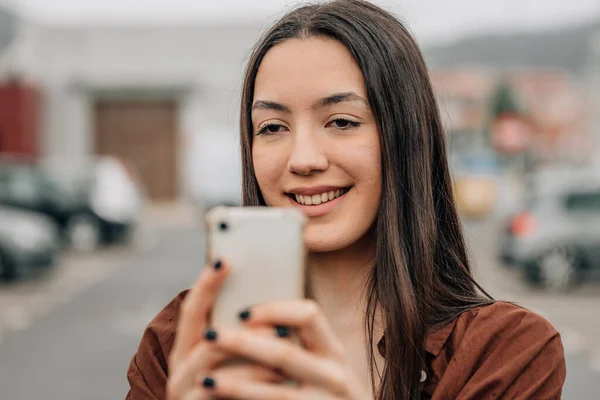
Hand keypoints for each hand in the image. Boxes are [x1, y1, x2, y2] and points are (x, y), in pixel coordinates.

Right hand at [166, 260, 284, 399]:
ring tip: (279, 344)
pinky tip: (275, 375)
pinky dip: (247, 380)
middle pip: (203, 333)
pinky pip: (217, 390)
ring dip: (248, 350)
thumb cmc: (235, 393)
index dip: (206, 284)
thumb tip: (270, 313)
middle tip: (267, 317)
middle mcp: (179, 368)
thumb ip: (241, 340)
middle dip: (238, 323)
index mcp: (188, 350)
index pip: (193, 310)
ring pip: (210, 360)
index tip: (224, 260)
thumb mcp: (233, 364)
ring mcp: (183, 390)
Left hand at [198, 299, 372, 399]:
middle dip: (241, 342)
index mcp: (334, 352)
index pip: (309, 315)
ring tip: (205, 379)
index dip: (275, 309)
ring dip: (236, 385)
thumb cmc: (328, 395)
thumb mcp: (326, 368)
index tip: (242, 311)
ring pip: (275, 392)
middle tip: (210, 335)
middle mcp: (334, 376)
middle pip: (284, 352)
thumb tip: (249, 318)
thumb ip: (302, 346)